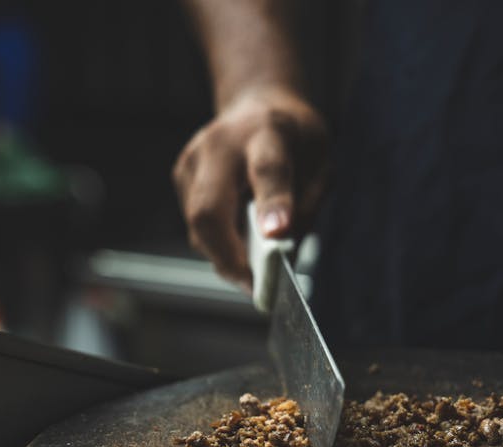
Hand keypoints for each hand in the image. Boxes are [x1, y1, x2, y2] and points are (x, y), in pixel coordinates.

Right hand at [171, 87, 328, 289]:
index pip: (268, 171)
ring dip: (224, 256)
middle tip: (253, 286)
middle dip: (229, 255)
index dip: (273, 204)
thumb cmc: (296, 140)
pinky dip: (218, 245)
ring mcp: (193, 160)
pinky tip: (238, 247)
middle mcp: (220, 144)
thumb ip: (307, 204)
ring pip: (198, 225)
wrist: (257, 105)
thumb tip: (282, 254)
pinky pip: (196, 226)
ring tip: (251, 274)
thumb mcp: (321, 163)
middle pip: (210, 209)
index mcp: (268, 132)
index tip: (277, 235)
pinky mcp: (181, 177)